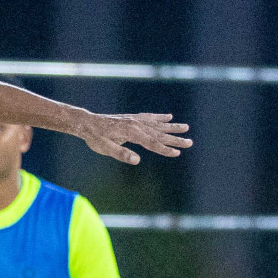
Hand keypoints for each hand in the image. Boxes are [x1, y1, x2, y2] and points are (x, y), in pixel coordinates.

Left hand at [72, 112, 190, 164]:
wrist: (87, 122)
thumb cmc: (95, 137)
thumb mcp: (105, 148)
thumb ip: (121, 154)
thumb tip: (137, 160)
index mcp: (131, 132)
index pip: (152, 143)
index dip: (165, 149)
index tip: (177, 153)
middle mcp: (136, 124)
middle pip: (159, 133)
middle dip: (175, 139)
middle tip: (190, 142)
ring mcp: (135, 119)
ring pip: (157, 124)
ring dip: (172, 126)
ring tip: (186, 127)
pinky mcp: (132, 118)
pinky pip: (149, 117)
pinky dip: (160, 117)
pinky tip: (168, 116)